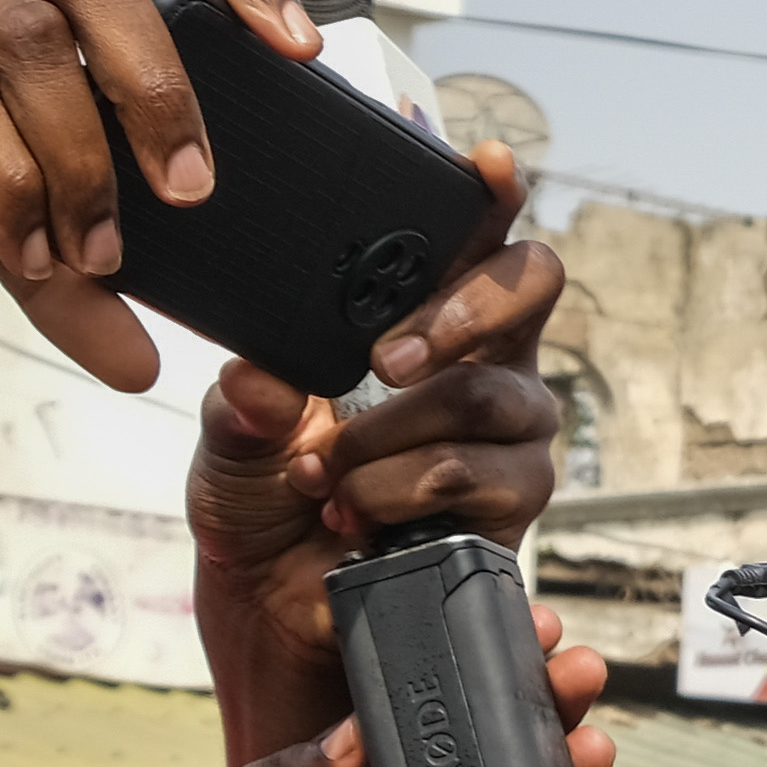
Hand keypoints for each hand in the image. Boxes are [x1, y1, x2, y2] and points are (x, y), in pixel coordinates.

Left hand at [186, 199, 575, 747]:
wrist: (285, 603)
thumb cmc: (270, 498)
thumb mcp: (232, 437)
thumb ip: (243, 402)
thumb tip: (268, 383)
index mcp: (423, 313)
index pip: (474, 231)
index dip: (491, 191)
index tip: (483, 162)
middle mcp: (486, 358)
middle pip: (534, 285)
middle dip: (459, 310)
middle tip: (386, 356)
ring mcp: (512, 431)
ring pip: (487, 398)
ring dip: (392, 437)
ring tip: (328, 474)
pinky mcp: (515, 502)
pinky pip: (478, 478)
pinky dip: (402, 495)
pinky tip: (357, 515)